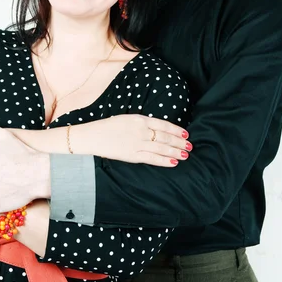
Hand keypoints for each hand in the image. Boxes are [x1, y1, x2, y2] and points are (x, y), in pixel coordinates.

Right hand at [70, 115, 191, 165]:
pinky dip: (164, 161)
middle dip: (179, 142)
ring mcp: (137, 144)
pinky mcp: (132, 155)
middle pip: (165, 137)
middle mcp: (141, 131)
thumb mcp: (126, 119)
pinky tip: (173, 162)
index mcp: (139, 119)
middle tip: (190, 146)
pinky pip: (152, 159)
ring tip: (185, 155)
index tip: (185, 133)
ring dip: (175, 152)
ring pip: (161, 148)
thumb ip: (141, 123)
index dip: (176, 130)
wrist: (91, 137)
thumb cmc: (107, 127)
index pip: (163, 124)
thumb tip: (156, 129)